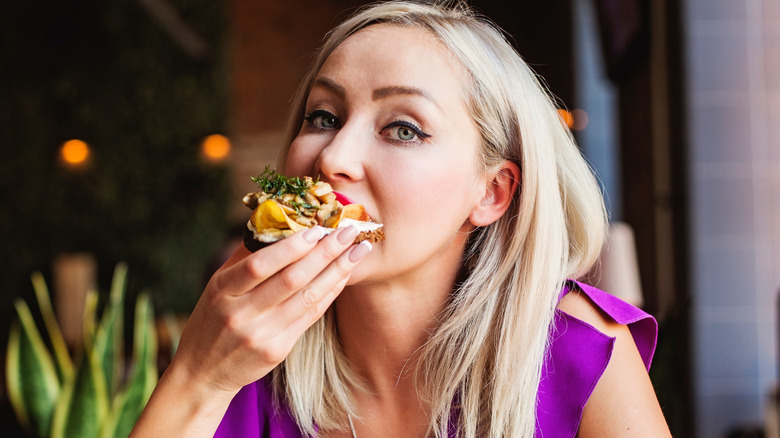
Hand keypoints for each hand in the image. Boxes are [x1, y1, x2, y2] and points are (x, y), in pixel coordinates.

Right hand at [177, 225, 370, 395]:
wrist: (203, 371)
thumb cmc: (213, 319)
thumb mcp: (217, 285)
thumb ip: (245, 257)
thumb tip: (278, 223)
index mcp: (222, 290)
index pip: (260, 265)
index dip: (291, 247)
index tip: (318, 228)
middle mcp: (241, 313)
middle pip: (290, 280)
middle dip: (325, 253)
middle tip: (349, 232)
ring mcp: (260, 334)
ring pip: (307, 298)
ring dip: (337, 272)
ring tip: (359, 251)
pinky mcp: (277, 351)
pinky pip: (310, 317)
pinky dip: (330, 293)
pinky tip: (344, 276)